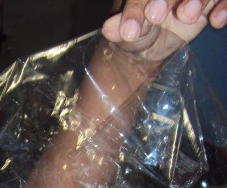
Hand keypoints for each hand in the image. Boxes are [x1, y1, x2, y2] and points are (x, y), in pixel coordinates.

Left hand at [103, 1, 226, 43]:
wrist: (148, 44)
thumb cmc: (136, 29)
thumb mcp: (128, 32)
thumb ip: (122, 27)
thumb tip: (110, 29)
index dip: (141, 4)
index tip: (140, 22)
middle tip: (157, 16)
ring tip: (187, 16)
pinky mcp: (211, 0)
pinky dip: (224, 5)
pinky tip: (215, 20)